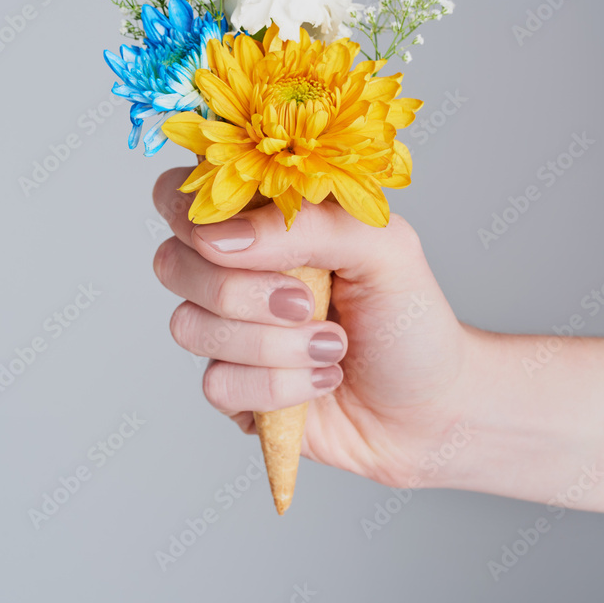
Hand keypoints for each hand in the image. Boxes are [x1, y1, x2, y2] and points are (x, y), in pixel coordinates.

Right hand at [152, 167, 470, 488]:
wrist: (432, 407)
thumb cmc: (408, 316)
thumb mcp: (382, 247)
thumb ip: (308, 225)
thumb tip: (222, 236)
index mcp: (265, 220)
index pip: (183, 194)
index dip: (190, 212)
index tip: (235, 238)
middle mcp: (236, 271)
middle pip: (171, 262)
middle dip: (240, 290)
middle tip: (306, 301)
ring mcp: (229, 332)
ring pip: (190, 326)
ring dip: (273, 345)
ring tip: (333, 346)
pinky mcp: (233, 389)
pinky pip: (216, 384)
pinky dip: (279, 386)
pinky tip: (322, 380)